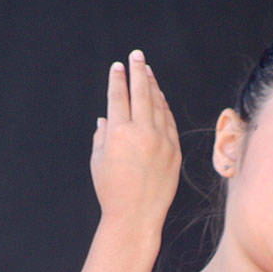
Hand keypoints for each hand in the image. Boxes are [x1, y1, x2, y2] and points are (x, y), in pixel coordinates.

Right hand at [90, 49, 180, 228]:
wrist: (136, 215)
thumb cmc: (111, 190)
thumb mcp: (98, 161)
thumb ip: (102, 135)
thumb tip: (105, 118)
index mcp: (118, 133)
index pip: (118, 97)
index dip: (118, 79)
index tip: (117, 67)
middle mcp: (141, 132)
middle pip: (141, 92)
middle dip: (138, 71)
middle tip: (136, 56)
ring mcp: (161, 140)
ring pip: (158, 105)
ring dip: (153, 86)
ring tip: (148, 72)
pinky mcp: (174, 150)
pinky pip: (169, 121)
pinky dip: (164, 107)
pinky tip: (160, 97)